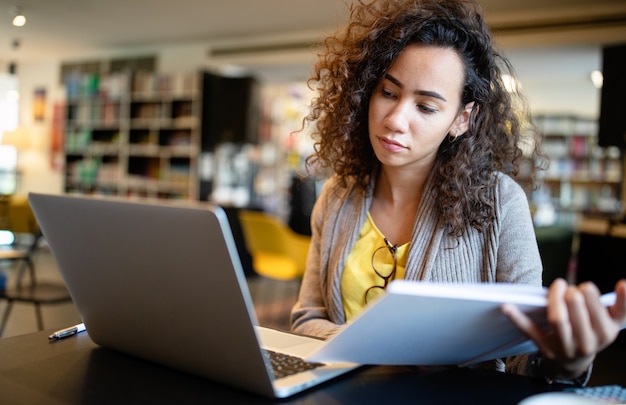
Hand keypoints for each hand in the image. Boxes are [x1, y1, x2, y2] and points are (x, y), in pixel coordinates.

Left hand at [502, 278, 625, 379]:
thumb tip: (624, 284)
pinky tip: (506, 306)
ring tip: (557, 286)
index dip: (591, 298)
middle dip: (572, 296)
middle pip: (576, 315)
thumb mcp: (612, 321)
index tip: (585, 286)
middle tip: (569, 288)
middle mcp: (586, 343)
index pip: (600, 314)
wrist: (574, 361)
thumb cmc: (593, 331)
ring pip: (558, 320)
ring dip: (554, 300)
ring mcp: (564, 346)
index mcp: (605, 334)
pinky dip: (517, 318)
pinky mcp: (544, 347)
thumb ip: (622, 304)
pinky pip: (530, 331)